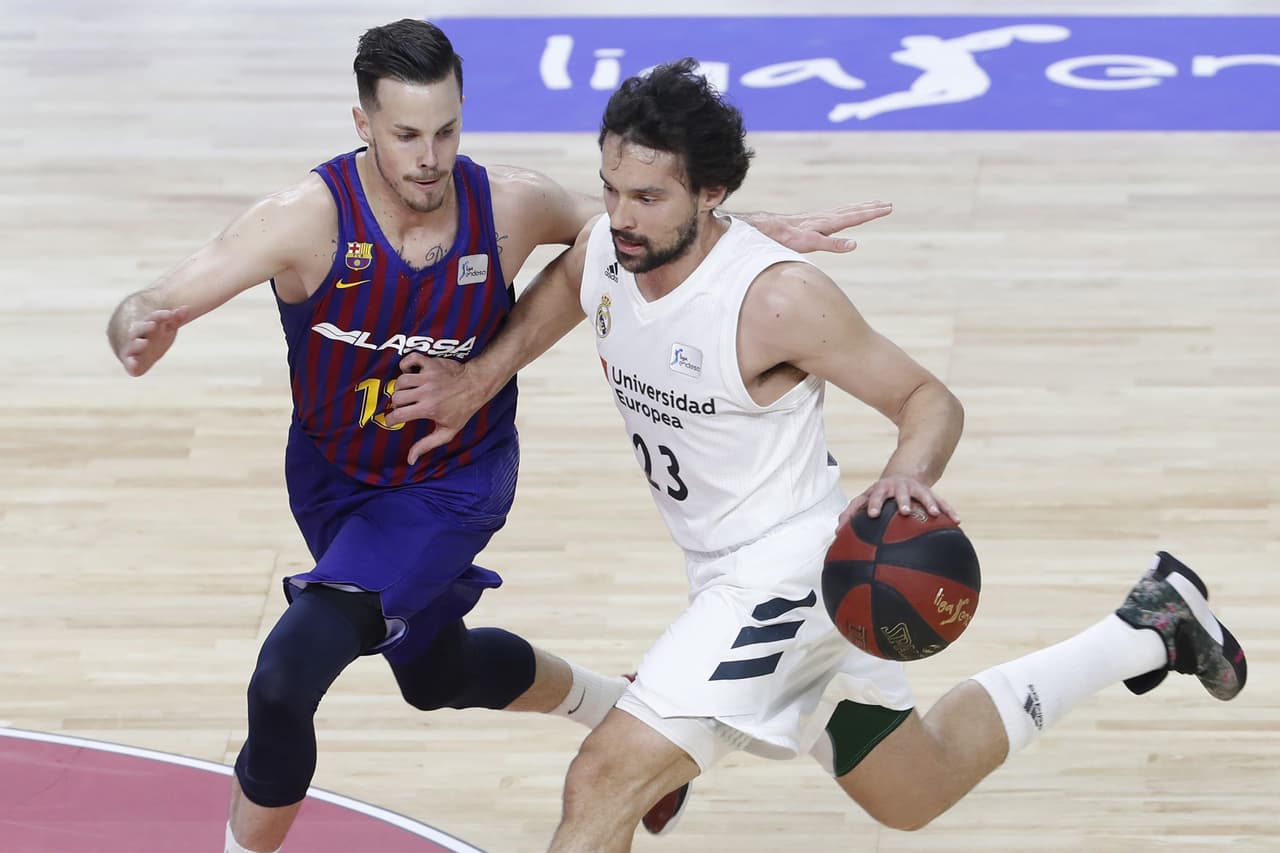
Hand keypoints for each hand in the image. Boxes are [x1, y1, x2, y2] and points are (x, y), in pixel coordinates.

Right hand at [117, 306, 190, 375]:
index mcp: (148, 325)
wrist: (139, 351)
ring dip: (137, 344)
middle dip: (145, 327)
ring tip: (143, 342)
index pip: (154, 318)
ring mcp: (133, 349)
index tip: (170, 314)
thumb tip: (186, 308)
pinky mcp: (131, 362)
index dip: (161, 316)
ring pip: (133, 345)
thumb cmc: (156, 337)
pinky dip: (131, 364)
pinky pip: (130, 364)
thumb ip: (176, 319)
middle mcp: (138, 335)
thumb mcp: (167, 327)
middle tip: (153, 325)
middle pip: (140, 329)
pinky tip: (133, 366)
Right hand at [385, 353, 484, 463]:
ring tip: (407, 392)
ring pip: (400, 379)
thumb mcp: (447, 431)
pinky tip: (410, 372)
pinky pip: (410, 358)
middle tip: (404, 406)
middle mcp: (427, 391)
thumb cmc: (462, 410)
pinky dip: (406, 363)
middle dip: (396, 403)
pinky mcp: (431, 363)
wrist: (477, 385)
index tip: (392, 420)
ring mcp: (428, 376)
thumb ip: (427, 444)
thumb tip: (410, 459)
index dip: (390, 419)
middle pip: (397, 396)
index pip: (399, 414)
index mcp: (429, 409)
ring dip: (400, 387)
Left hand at [752, 201, 892, 253]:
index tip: (888, 208)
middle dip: (871, 208)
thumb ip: (832, 244)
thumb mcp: (810, 243)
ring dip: (861, 207)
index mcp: (829, 222)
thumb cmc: (788, 238)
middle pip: (853, 211)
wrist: (768, 228)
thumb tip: (854, 244)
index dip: (872, 213)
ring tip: (874, 204)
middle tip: (888, 204)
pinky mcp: (813, 219)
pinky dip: (847, 211)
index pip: (855, 217)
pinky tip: (846, 212)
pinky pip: (836, 213)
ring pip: (845, 210)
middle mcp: (826, 217)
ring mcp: (819, 217)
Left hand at [837, 476, 959, 529]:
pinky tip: (957, 521)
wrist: (903, 475)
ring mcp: (914, 489)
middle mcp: (897, 488)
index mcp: (879, 491)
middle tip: (904, 511)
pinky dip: (948, 510)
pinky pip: (941, 501)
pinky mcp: (929, 492)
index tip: (871, 515)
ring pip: (922, 494)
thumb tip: (836, 535)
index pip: (874, 496)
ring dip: (928, 503)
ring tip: (935, 514)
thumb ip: (850, 515)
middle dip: (902, 501)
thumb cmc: (879, 496)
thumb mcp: (865, 501)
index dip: (872, 504)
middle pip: (899, 492)